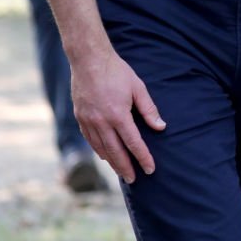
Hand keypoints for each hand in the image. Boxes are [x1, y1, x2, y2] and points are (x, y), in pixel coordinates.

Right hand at [71, 49, 165, 182]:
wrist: (89, 60)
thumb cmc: (117, 72)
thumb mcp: (138, 87)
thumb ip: (149, 109)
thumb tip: (161, 127)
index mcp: (118, 114)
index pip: (133, 142)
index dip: (143, 157)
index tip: (150, 169)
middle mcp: (101, 122)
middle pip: (115, 151)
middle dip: (126, 167)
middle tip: (134, 179)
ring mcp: (88, 121)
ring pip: (101, 148)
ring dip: (112, 162)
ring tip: (121, 171)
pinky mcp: (80, 118)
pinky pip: (90, 140)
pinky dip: (98, 150)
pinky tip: (105, 155)